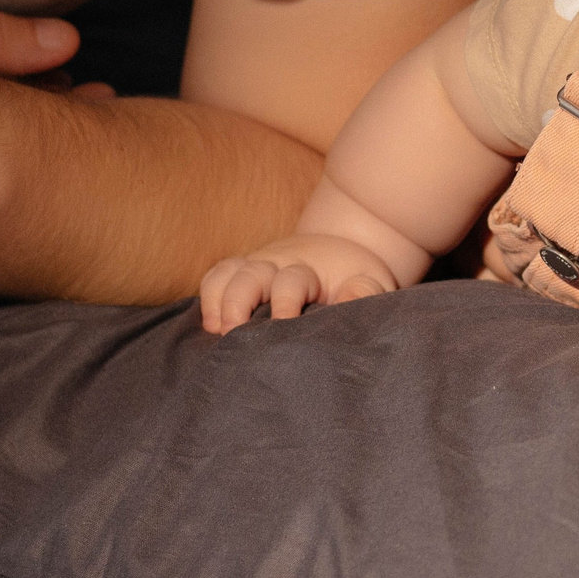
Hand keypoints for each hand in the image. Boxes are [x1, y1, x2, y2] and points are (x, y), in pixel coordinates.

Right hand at [199, 233, 397, 332]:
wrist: (341, 243)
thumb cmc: (353, 274)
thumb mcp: (370, 282)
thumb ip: (362, 293)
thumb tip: (346, 305)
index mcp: (308, 267)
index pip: (291, 281)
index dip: (285, 303)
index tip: (284, 326)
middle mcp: (276, 262)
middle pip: (249, 274)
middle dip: (238, 302)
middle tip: (235, 334)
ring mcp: (256, 265)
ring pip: (226, 273)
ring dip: (217, 299)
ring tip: (217, 331)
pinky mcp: (243, 272)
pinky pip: (216, 276)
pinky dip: (208, 296)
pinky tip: (209, 326)